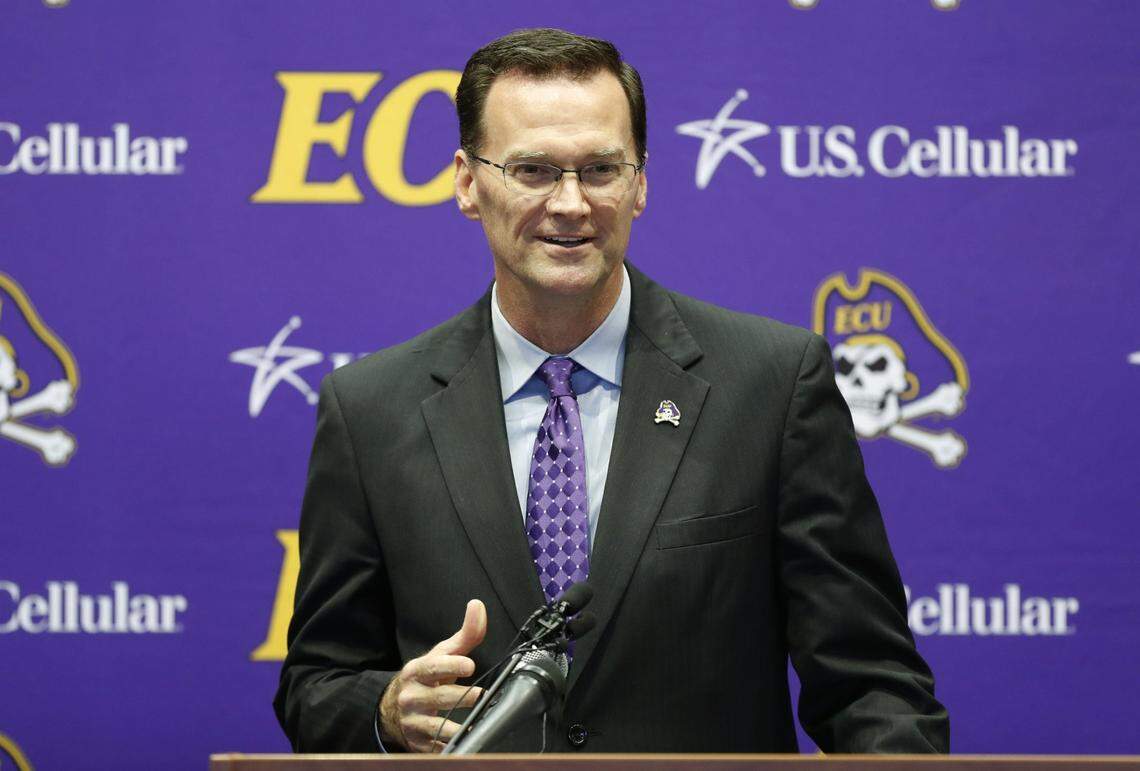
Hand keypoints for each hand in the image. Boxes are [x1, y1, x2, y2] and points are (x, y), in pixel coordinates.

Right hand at [379, 599, 486, 751]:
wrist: (393, 707)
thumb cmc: (426, 677)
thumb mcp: (441, 656)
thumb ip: (464, 635)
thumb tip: (478, 606)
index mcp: (417, 671)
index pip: (434, 667)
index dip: (452, 665)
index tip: (469, 665)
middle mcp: (412, 696)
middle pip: (439, 697)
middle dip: (460, 696)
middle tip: (479, 695)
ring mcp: (413, 720)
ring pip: (437, 726)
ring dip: (457, 726)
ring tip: (477, 723)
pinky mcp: (417, 741)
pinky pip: (436, 746)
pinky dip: (450, 745)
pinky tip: (465, 741)